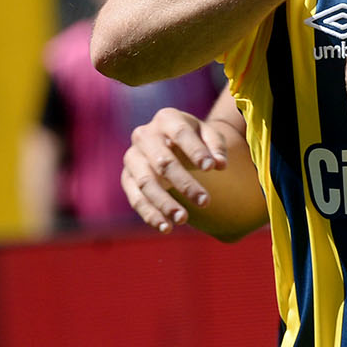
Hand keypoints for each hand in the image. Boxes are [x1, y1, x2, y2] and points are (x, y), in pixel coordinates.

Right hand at [121, 108, 230, 232]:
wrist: (170, 141)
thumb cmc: (194, 138)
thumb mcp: (209, 135)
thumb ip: (216, 147)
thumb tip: (220, 164)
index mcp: (167, 118)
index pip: (181, 134)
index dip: (196, 151)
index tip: (211, 168)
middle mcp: (144, 135)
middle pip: (163, 162)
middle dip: (184, 183)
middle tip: (205, 202)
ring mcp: (132, 157)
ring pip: (146, 183)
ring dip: (164, 203)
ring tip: (183, 219)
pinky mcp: (126, 178)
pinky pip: (135, 198)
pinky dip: (150, 214)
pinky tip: (166, 227)